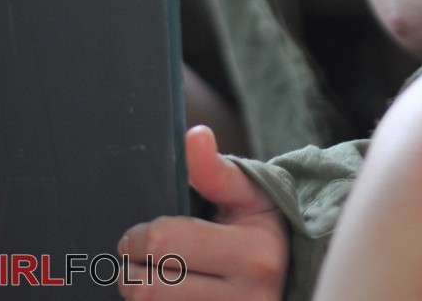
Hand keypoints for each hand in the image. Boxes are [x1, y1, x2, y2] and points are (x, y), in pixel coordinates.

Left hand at [116, 125, 288, 296]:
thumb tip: (194, 136)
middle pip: (151, 290)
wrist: (292, 274)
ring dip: (138, 297)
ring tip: (146, 278)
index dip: (137, 238)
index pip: (165, 244)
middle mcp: (245, 299)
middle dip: (129, 271)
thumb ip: (215, 169)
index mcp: (251, 253)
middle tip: (132, 259)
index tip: (135, 235)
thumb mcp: (249, 194)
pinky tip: (161, 295)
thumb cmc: (263, 228)